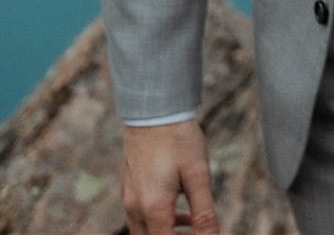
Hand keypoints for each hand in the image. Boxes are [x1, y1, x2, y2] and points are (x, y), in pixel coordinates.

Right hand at [121, 119, 218, 234]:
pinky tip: (181, 213)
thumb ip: (204, 212)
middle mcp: (135, 207)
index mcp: (153, 207)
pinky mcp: (129, 188)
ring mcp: (129, 198)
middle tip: (199, 231)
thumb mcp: (199, 175)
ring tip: (194, 227)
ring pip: (145, 231)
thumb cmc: (179, 140)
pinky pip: (141, 217)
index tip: (203, 234)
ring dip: (167, 233)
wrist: (154, 111)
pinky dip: (160, 222)